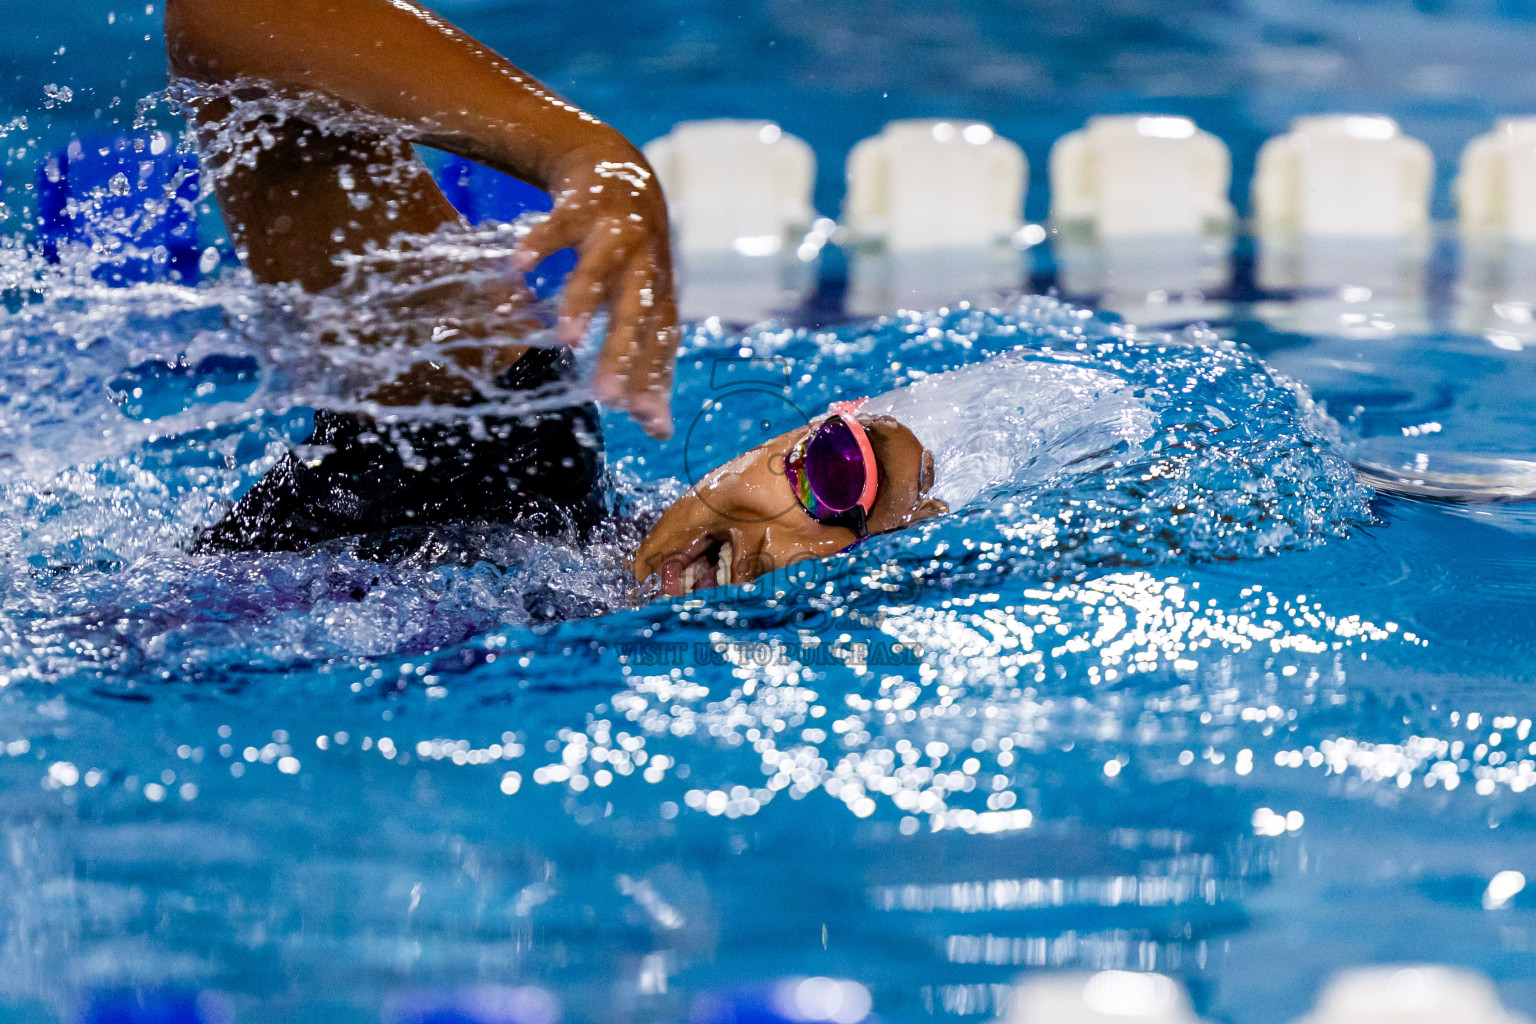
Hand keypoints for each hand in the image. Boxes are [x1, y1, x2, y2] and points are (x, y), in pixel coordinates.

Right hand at [514, 141, 678, 439]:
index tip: (647, 422)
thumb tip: (659, 431)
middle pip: (635, 314)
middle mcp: (644, 265)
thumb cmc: (633, 255)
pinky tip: (517, 268)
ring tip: (567, 339)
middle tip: (606, 399)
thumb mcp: (647, 303)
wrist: (619, 169)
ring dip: (583, 302)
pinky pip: (557, 227)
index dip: (656, 380)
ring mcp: (614, 233)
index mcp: (659, 294)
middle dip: (622, 355)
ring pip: (600, 270)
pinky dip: (539, 245)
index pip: (661, 343)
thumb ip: (649, 363)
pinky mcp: (581, 206)